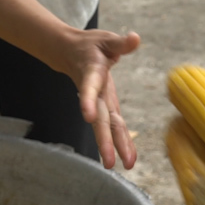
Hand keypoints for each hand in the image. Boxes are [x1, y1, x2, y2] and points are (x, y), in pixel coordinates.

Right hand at [59, 28, 141, 170]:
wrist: (69, 52)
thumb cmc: (91, 45)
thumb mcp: (106, 39)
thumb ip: (121, 43)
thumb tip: (135, 38)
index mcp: (92, 73)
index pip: (89, 87)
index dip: (88, 100)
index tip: (86, 116)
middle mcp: (94, 92)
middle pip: (99, 117)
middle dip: (104, 140)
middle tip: (109, 162)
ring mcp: (99, 102)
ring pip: (105, 126)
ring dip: (112, 146)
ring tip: (120, 166)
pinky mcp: (105, 106)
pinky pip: (113, 126)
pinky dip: (121, 141)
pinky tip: (129, 159)